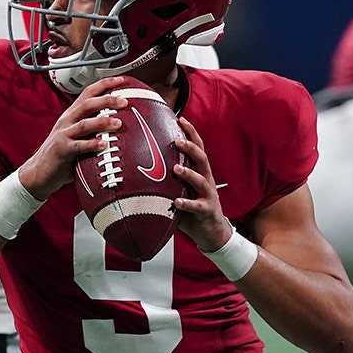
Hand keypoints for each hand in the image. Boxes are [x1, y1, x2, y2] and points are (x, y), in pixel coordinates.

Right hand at [17, 76, 126, 199]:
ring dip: (102, 121)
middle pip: (88, 103)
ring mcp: (63, 134)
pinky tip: (104, 145)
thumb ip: (94, 130)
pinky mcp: (62, 150)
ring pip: (84, 123)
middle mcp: (67, 121)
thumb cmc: (62, 156)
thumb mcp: (78, 137)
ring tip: (118, 123)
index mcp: (72, 115)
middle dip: (107, 100)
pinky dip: (92, 144)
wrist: (39, 173)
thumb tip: (121, 127)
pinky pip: (78, 146)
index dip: (104, 84)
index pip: (88, 93)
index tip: (121, 80)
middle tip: (124, 101)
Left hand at [172, 117, 232, 251]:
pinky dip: (187, 203)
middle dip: (190, 147)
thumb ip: (168, 180)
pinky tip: (177, 201)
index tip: (181, 119)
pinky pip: (197, 206)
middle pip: (201, 159)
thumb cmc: (193, 209)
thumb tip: (140, 168)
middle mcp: (206, 180)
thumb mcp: (181, 190)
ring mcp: (208, 195)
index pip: (198, 148)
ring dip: (188, 173)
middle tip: (177, 140)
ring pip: (201, 180)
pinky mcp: (207, 211)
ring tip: (176, 169)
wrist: (212, 233)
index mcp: (200, 172)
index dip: (191, 133)